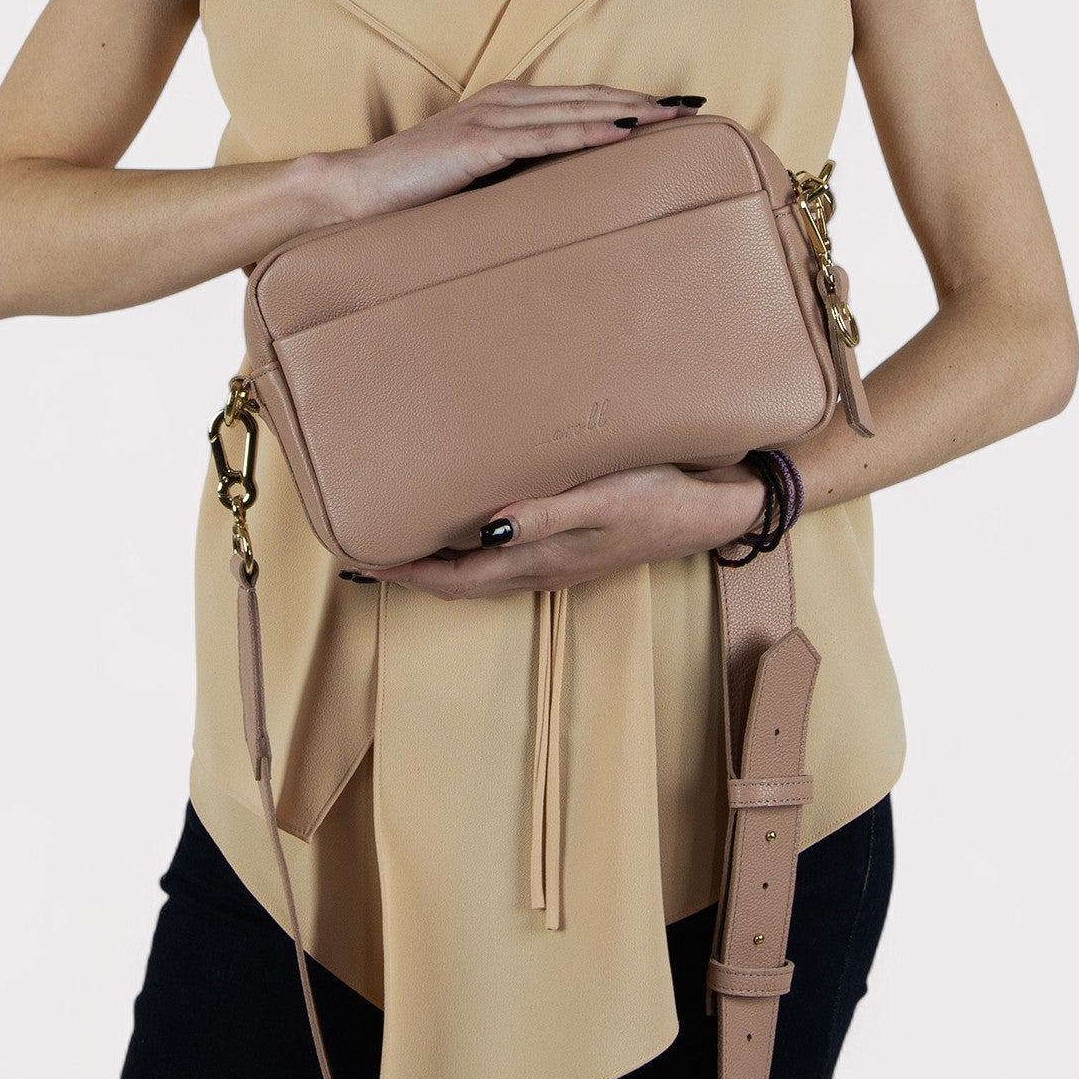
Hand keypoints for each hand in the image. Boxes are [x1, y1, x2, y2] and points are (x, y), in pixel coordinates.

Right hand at [318, 79, 704, 223]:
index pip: (581, 99)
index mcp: (506, 106)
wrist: (358, 190)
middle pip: (589, 97)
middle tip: (693, 108)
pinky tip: (623, 134)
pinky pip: (545, 136)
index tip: (674, 109)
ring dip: (627, 112)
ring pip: (575, 110)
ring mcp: (492, 118)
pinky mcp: (479, 142)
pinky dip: (588, 133)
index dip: (629, 101)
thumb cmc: (416, 191)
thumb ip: (519, 174)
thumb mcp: (480, 179)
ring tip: (672, 117)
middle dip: (644, 102)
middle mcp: (504, 101)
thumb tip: (564, 195)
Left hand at [351, 460, 766, 598]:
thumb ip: (544, 513)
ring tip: (404, 540)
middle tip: (367, 550)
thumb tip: (485, 527)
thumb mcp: (601, 500)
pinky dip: (472, 550)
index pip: (456, 579)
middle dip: (412, 570)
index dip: (407, 573)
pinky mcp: (571, 550)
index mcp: (542, 563)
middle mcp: (542, 570)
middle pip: (460, 580)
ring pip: (481, 572)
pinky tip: (467, 526)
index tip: (364, 561)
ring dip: (440, 562)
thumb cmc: (659, 498)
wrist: (714, 511)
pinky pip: (505, 558)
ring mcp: (557, 564)